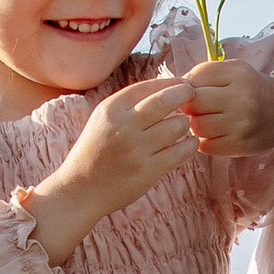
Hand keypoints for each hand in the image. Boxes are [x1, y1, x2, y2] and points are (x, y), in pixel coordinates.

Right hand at [22, 77, 194, 261]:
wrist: (81, 190)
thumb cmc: (95, 152)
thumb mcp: (103, 120)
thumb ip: (128, 104)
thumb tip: (165, 88)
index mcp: (111, 109)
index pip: (148, 86)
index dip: (169, 83)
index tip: (182, 84)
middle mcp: (124, 126)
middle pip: (165, 100)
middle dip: (184, 94)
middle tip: (192, 95)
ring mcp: (137, 149)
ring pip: (177, 126)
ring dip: (185, 123)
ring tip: (184, 126)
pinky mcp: (149, 171)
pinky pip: (180, 152)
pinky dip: (189, 145)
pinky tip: (190, 143)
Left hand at [173, 56, 273, 155]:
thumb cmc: (249, 88)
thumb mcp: (232, 70)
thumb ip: (204, 74)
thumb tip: (173, 88)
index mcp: (237, 74)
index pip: (195, 78)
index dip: (186, 86)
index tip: (190, 91)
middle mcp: (241, 99)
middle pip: (193, 103)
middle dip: (188, 105)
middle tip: (193, 107)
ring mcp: (241, 125)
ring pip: (197, 126)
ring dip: (194, 123)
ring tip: (204, 119)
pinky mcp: (239, 146)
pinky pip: (205, 145)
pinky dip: (203, 140)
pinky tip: (213, 133)